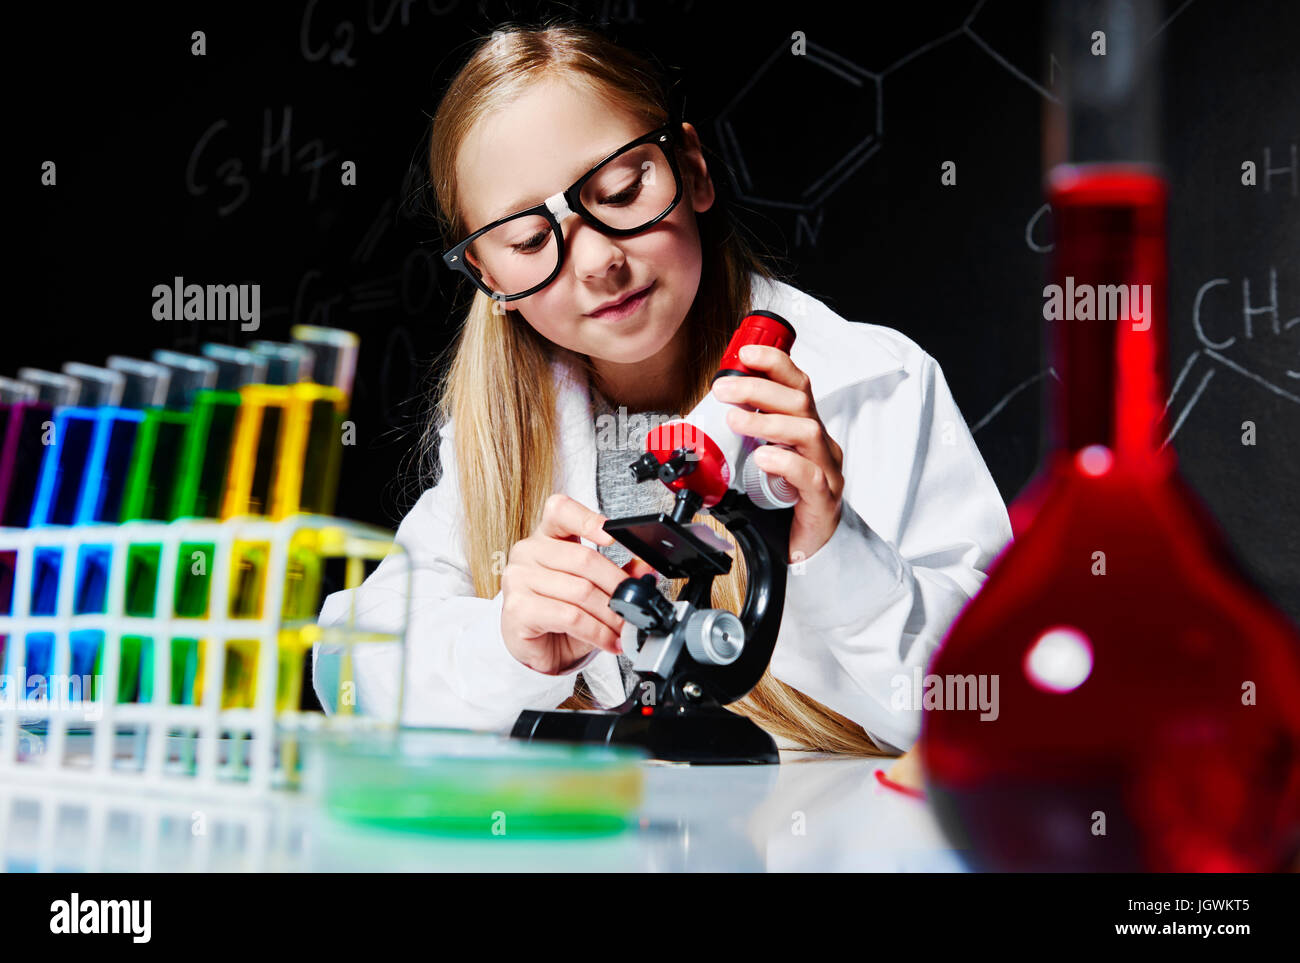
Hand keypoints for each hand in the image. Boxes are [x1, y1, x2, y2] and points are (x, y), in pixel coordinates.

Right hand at [500, 493, 656, 674]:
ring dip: (611, 615)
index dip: (586, 519)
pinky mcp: (518, 609)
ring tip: (625, 628)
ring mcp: (518, 579)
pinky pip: (570, 616)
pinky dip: (597, 631)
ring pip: (581, 591)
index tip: (611, 536)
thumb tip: (645, 570)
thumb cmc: (559, 614)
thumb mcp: (592, 590)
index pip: (560, 511)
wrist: (537, 649)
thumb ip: (616, 575)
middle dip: (618, 586)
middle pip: (584, 558)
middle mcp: (528, 552)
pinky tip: (608, 640)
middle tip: (635, 605)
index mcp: (546, 537)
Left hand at [711, 343, 843, 562]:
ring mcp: (827, 470)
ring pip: (806, 431)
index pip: (797, 383)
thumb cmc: (783, 503)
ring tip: (736, 420)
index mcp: (805, 428)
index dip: (774, 362)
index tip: (746, 352)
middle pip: (799, 400)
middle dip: (758, 388)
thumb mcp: (757, 463)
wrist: (806, 549)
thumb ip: (736, 444)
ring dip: (766, 421)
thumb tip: (691, 430)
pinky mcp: (824, 499)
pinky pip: (809, 475)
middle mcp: (820, 444)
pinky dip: (784, 462)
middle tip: (723, 390)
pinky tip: (763, 459)